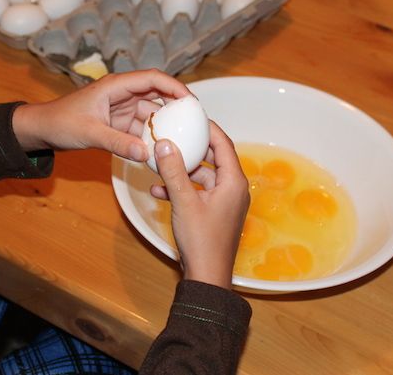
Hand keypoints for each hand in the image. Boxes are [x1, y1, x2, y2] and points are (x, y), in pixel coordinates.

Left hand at [12, 70, 191, 160]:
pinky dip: (152, 136)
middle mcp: (122, 93)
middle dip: (177, 106)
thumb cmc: (60, 123)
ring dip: (165, 124)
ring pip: (151, 113)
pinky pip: (142, 127)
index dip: (175, 87)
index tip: (192, 102)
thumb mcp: (90, 134)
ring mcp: (121, 108)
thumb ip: (118, 144)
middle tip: (197, 121)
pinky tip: (163, 148)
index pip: (153, 79)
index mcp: (116, 85)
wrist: (43, 130)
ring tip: (185, 136)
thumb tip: (147, 154)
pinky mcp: (119, 122)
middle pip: (158, 95)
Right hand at [150, 122, 248, 288]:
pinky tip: (158, 190)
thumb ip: (173, 171)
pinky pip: (197, 193)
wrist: (207, 276)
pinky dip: (181, 189)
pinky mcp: (213, 213)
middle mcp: (233, 189)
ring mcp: (224, 202)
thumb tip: (164, 143)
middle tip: (174, 134)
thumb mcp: (183, 201)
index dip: (208, 128)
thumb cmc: (202, 241)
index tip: (192, 116)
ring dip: (181, 171)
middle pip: (212, 158)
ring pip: (201, 176)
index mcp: (233, 182)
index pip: (223, 144)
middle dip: (191, 148)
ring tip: (160, 164)